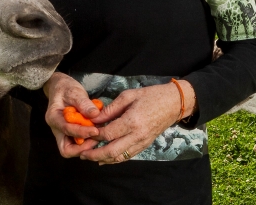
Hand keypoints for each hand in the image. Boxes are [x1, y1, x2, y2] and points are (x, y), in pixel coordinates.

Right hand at [42, 72, 102, 157]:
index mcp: (53, 118)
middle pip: (66, 150)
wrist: (61, 87)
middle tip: (97, 138)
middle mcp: (56, 129)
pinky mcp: (70, 134)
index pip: (67, 130)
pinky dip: (87, 141)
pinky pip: (78, 144)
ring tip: (98, 134)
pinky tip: (96, 131)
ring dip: (86, 146)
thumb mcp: (74, 91)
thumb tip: (95, 115)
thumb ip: (83, 103)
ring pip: (72, 149)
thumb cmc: (66, 88)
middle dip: (82, 148)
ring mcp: (62, 133)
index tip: (96, 130)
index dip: (82, 132)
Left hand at [81, 80, 195, 164]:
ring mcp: (142, 142)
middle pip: (112, 151)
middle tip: (82, 153)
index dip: (94, 135)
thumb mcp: (128, 96)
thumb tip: (95, 118)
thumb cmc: (151, 96)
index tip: (84, 132)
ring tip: (89, 157)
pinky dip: (115, 159)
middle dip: (95, 154)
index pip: (108, 134)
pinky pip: (127, 156)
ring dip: (103, 159)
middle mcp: (137, 135)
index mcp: (132, 121)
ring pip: (119, 157)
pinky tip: (105, 159)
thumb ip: (111, 109)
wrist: (173, 103)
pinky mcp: (145, 145)